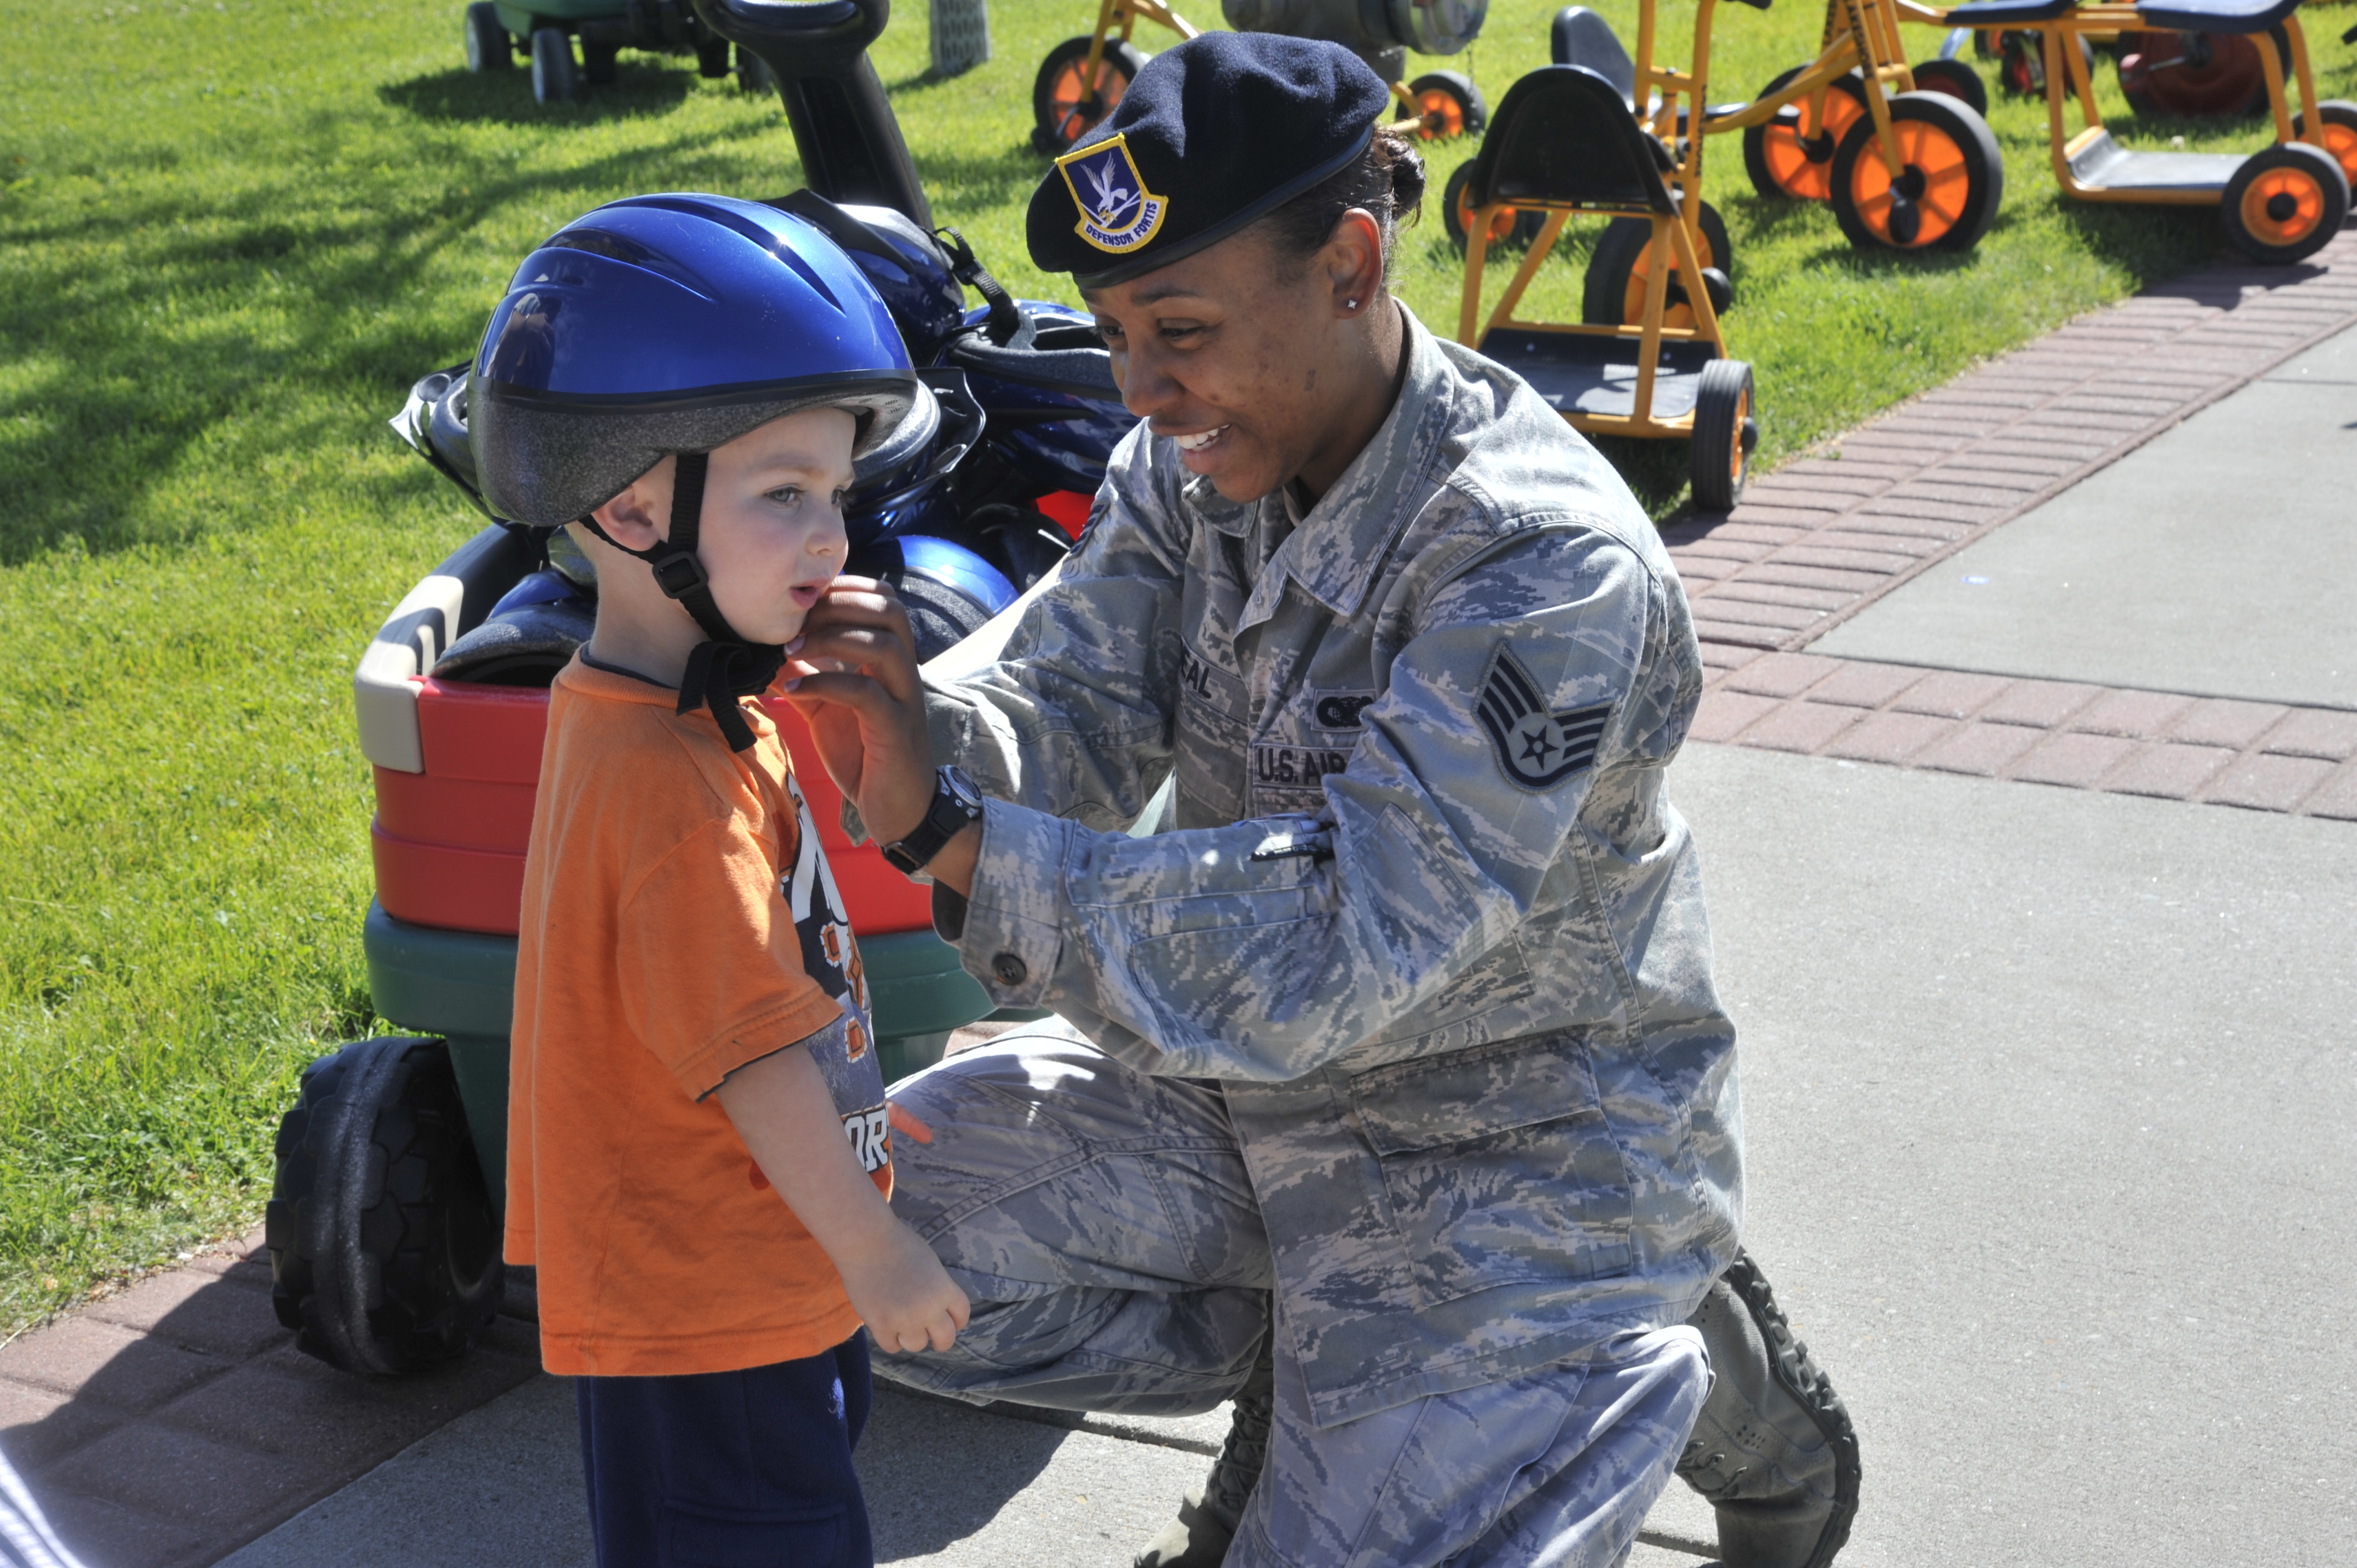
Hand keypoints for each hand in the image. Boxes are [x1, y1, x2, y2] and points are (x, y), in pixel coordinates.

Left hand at [784, 577, 936, 846]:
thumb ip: (804, 677)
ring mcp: (902, 699)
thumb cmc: (864, 757)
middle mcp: (903, 672)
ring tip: (790, 650)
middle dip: (837, 604)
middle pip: (889, 609)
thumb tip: (763, 652)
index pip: (883, 599)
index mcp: (891, 661)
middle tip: (793, 621)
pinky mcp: (894, 729)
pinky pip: (865, 693)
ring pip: (883, 644)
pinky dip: (825, 684)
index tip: (802, 598)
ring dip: (831, 639)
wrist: (899, 810)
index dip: (844, 587)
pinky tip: (793, 692)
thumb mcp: (825, 710)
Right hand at [834, 1217, 969, 1354]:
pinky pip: (891, 1346)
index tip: (951, 1324)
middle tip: (932, 1339)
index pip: (962, 1316)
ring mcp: (905, 1319)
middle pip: (945, 1339)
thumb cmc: (898, 1244)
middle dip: (940, 1341)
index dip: (957, 1322)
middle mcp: (929, 1309)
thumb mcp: (930, 1264)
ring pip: (917, 1345)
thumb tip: (939, 1308)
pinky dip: (890, 1339)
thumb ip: (937, 1288)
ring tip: (903, 1326)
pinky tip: (886, 1327)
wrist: (866, 1241)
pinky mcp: (880, 1324)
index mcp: (944, 1290)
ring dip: (912, 1338)